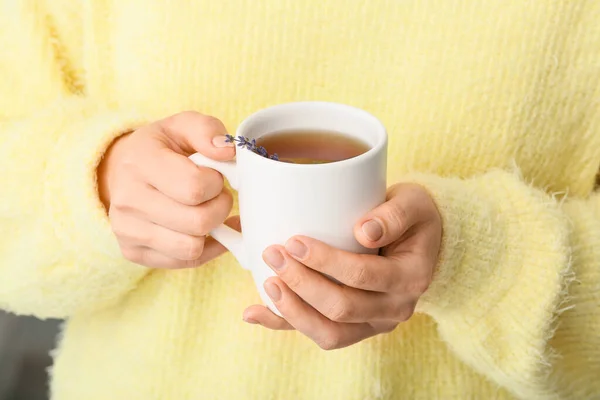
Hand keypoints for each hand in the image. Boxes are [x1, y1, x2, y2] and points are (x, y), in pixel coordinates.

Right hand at [98, 111, 237, 268]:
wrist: (123, 170)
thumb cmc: (161, 149)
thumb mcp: (182, 126)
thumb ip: (208, 130)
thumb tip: (228, 152)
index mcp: (140, 161)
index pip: (194, 187)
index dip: (216, 183)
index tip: (213, 176)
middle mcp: (127, 199)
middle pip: (198, 222)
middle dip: (219, 208)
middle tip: (216, 195)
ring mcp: (127, 229)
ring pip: (192, 247)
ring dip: (210, 230)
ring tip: (204, 210)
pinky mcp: (133, 252)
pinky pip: (185, 262)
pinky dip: (203, 247)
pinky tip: (203, 229)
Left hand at [243, 183, 441, 349]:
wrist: (419, 240)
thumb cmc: (413, 217)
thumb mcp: (413, 203)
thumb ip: (394, 215)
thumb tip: (364, 232)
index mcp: (410, 278)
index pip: (363, 276)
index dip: (325, 262)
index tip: (294, 241)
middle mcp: (394, 308)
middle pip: (342, 309)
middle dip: (302, 284)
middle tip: (274, 254)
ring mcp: (373, 323)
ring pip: (329, 333)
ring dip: (293, 311)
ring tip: (267, 283)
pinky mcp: (354, 327)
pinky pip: (318, 332)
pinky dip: (284, 325)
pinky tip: (253, 313)